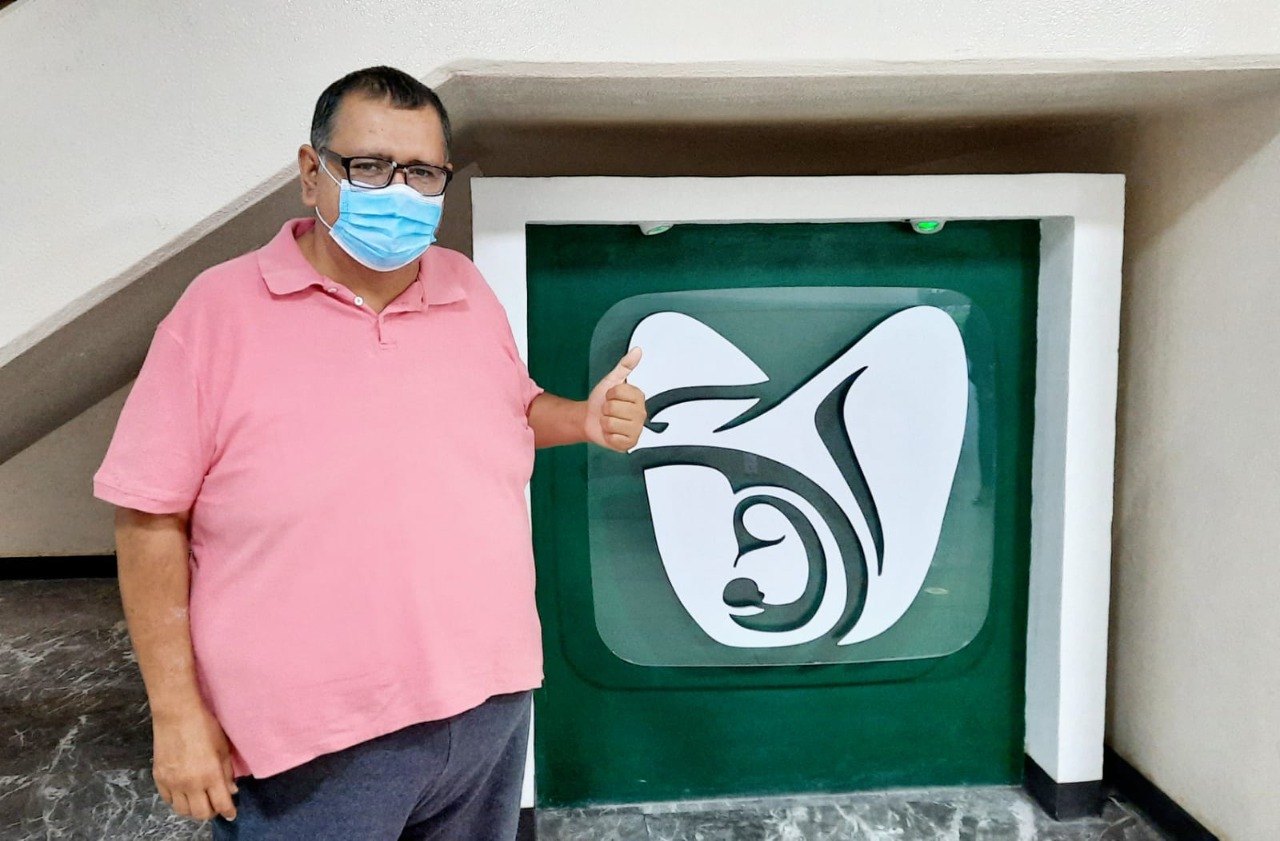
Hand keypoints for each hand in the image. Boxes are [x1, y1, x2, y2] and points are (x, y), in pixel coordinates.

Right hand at [151, 701, 238, 822]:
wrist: (176, 715)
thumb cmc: (205, 726)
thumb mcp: (223, 748)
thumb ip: (227, 772)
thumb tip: (231, 791)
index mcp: (210, 775)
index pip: (221, 804)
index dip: (228, 812)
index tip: (231, 813)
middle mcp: (191, 783)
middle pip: (201, 813)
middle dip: (211, 812)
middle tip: (216, 805)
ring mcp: (173, 783)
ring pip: (183, 811)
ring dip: (194, 809)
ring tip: (200, 800)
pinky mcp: (159, 779)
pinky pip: (168, 800)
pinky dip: (178, 801)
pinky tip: (185, 793)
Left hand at [586, 347, 646, 451]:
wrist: (590, 419)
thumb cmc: (601, 401)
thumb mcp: (611, 380)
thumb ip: (625, 365)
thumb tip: (637, 351)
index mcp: (639, 397)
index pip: (619, 392)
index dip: (609, 394)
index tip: (611, 396)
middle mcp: (641, 414)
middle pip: (614, 408)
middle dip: (606, 409)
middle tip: (608, 411)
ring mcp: (636, 430)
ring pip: (612, 423)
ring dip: (605, 422)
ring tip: (608, 421)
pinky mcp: (629, 443)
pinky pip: (614, 437)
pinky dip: (607, 435)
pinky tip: (610, 432)